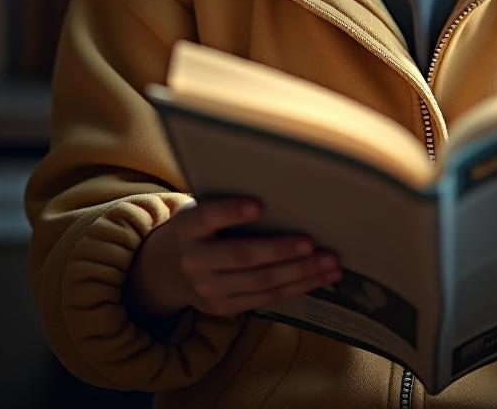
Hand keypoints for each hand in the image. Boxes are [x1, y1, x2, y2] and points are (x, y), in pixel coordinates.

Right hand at [125, 196, 342, 320]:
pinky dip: (297, 287)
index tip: (258, 205)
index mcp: (187, 228)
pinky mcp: (224, 307)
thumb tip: (284, 189)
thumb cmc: (199, 228)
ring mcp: (209, 289)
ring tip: (331, 262)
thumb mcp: (200, 211)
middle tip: (312, 243)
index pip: (208, 217)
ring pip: (261, 282)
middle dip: (280, 250)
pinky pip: (266, 298)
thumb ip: (227, 205)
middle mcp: (194, 261)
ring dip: (301, 272)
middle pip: (241, 256)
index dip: (231, 212)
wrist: (166, 269)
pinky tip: (321, 278)